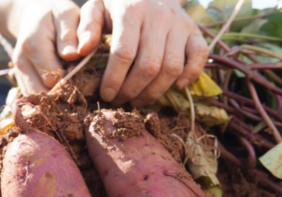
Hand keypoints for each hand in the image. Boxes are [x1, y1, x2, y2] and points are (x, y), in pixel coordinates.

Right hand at [11, 0, 81, 93]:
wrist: (34, 15)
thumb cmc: (55, 13)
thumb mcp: (67, 14)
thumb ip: (70, 34)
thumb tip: (73, 55)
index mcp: (33, 46)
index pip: (53, 79)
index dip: (72, 82)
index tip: (87, 77)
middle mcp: (21, 63)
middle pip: (43, 94)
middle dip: (64, 95)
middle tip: (82, 88)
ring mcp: (18, 73)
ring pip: (37, 101)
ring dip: (55, 100)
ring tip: (72, 91)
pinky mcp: (20, 80)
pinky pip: (34, 98)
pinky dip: (48, 99)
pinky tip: (62, 91)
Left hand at [76, 0, 207, 107]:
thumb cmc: (117, 2)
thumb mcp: (96, 7)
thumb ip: (86, 27)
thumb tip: (81, 51)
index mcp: (131, 11)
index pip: (124, 53)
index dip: (114, 79)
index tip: (105, 94)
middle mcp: (159, 17)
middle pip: (149, 65)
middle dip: (132, 90)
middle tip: (119, 101)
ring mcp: (180, 24)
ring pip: (172, 67)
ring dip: (155, 91)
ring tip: (137, 100)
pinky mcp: (194, 30)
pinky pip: (200, 56)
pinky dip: (191, 74)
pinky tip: (175, 87)